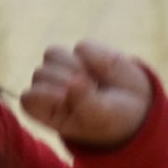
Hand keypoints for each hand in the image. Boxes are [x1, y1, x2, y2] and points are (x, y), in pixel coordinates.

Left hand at [18, 42, 153, 148]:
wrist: (138, 106)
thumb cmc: (111, 119)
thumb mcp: (100, 118)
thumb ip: (84, 102)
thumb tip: (74, 81)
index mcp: (45, 111)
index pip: (29, 97)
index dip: (47, 95)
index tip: (67, 100)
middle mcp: (48, 87)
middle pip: (40, 73)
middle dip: (67, 82)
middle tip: (90, 93)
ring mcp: (62, 67)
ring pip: (53, 54)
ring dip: (76, 67)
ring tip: (94, 82)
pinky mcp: (80, 52)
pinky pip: (82, 47)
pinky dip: (96, 59)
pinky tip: (103, 72)